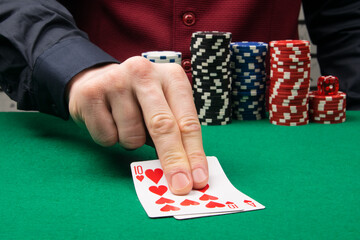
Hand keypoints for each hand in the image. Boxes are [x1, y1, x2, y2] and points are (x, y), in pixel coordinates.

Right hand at [67, 56, 207, 194]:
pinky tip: (109, 120)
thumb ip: (175, 133)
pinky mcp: (91, 93)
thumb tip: (186, 172)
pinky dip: (110, 138)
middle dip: (173, 160)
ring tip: (126, 124)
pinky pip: (107, 136)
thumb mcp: (163, 108)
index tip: (198, 179)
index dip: (194, 153)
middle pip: (163, 125)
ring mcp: (116, 80)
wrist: (97, 81)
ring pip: (132, 136)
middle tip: (180, 186)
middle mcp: (145, 72)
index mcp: (171, 76)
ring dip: (132, 142)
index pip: (188, 120)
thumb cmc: (139, 101)